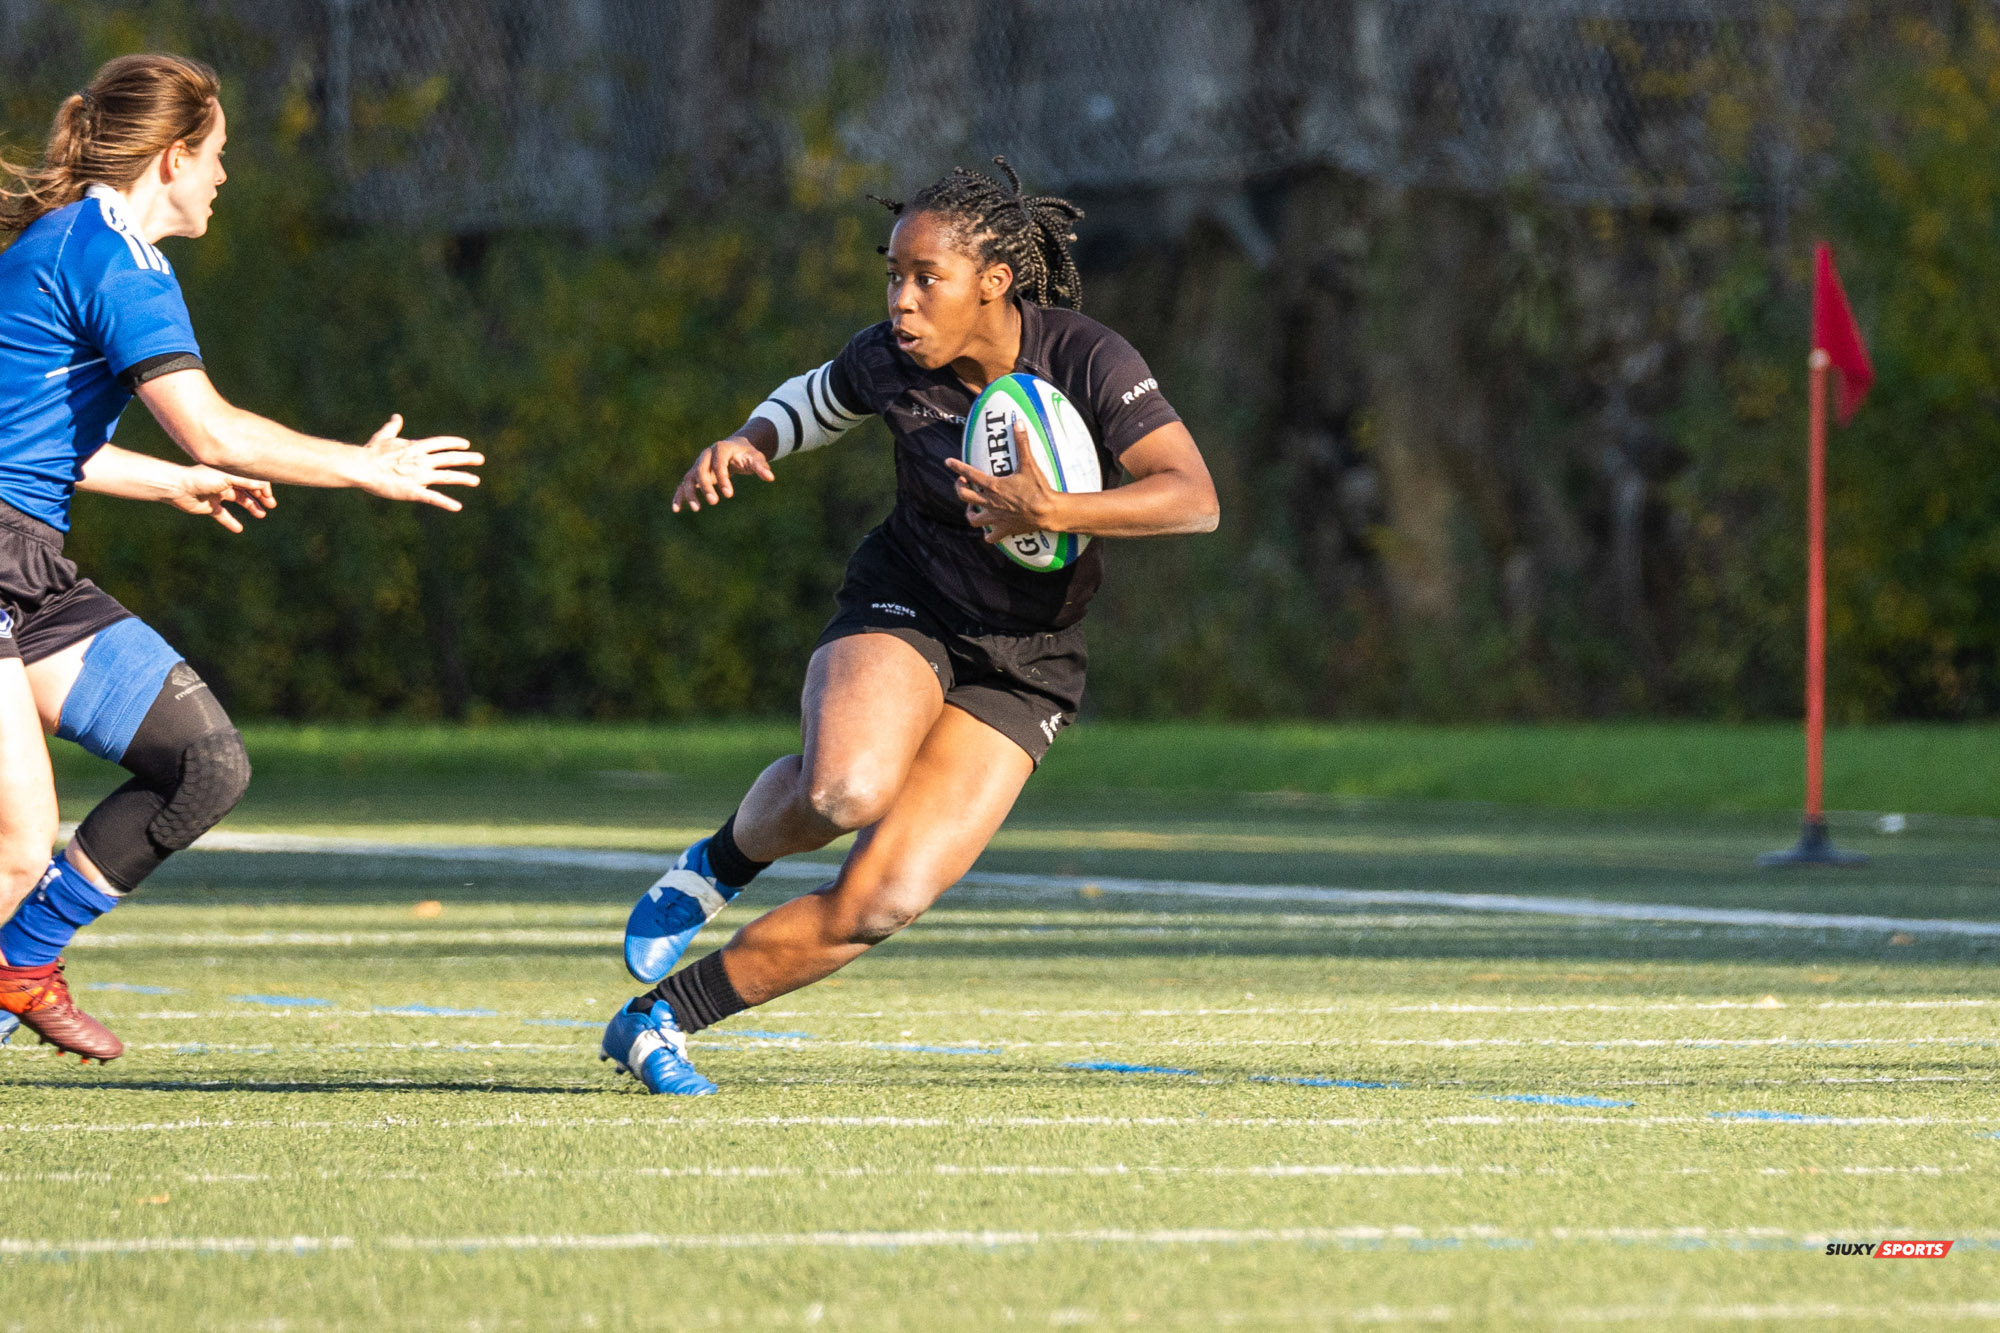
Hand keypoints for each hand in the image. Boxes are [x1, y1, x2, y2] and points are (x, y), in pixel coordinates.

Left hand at [169, 466, 274, 533]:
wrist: (177, 488)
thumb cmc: (201, 478)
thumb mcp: (227, 478)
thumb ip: (246, 482)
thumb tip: (265, 485)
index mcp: (229, 472)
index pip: (250, 478)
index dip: (262, 486)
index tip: (269, 496)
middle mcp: (224, 482)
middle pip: (247, 490)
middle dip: (259, 497)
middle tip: (271, 505)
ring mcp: (218, 494)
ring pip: (238, 501)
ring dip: (251, 507)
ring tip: (261, 515)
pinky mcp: (210, 506)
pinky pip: (223, 515)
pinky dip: (231, 522)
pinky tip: (239, 529)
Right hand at [359, 414, 483, 510]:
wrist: (362, 466)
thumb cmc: (370, 452)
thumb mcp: (383, 436)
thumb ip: (393, 427)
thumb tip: (397, 417)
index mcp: (416, 447)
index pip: (440, 443)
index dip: (454, 443)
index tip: (466, 444)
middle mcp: (421, 460)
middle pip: (449, 458)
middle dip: (467, 458)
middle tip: (481, 459)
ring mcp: (419, 476)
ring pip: (446, 476)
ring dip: (463, 478)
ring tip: (476, 480)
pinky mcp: (412, 491)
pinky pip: (433, 498)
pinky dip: (446, 502)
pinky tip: (457, 507)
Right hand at [672, 436, 775, 511]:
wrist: (735, 448)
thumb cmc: (747, 454)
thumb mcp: (756, 458)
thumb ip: (761, 467)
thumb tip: (770, 477)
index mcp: (721, 448)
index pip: (719, 463)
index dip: (723, 479)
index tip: (729, 495)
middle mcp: (706, 455)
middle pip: (700, 470)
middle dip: (706, 486)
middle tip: (714, 502)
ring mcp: (698, 465)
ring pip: (690, 478)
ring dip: (691, 493)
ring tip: (697, 509)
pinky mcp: (694, 475)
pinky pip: (684, 485)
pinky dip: (679, 496)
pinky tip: (676, 509)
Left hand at [945, 418, 1060, 542]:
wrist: (1048, 512)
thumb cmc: (1038, 488)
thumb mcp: (1029, 464)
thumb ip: (1022, 443)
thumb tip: (1019, 422)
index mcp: (994, 486)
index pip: (970, 474)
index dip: (957, 467)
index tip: (948, 462)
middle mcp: (991, 503)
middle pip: (964, 497)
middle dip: (959, 488)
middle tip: (962, 483)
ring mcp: (996, 519)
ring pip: (973, 519)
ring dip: (970, 513)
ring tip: (972, 507)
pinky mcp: (1004, 530)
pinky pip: (990, 537)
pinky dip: (988, 535)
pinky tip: (989, 530)